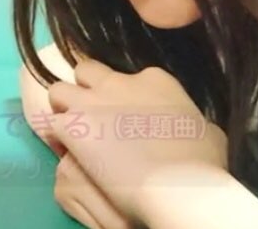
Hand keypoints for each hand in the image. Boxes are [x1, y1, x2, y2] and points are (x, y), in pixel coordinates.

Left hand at [47, 60, 227, 222]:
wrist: (178, 184)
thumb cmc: (201, 163)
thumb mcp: (208, 131)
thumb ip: (189, 120)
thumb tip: (190, 124)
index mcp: (153, 79)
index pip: (123, 76)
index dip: (118, 96)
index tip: (122, 117)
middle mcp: (118, 83)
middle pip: (85, 72)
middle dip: (83, 91)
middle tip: (90, 118)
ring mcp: (92, 102)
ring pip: (58, 91)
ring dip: (63, 110)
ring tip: (72, 133)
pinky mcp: (73, 126)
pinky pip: (50, 124)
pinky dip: (56, 138)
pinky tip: (66, 153)